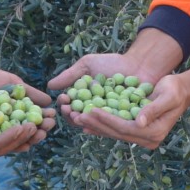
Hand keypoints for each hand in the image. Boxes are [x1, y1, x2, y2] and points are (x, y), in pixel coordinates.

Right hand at [48, 29, 182, 119]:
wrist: (139, 64)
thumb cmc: (113, 63)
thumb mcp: (88, 65)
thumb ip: (70, 75)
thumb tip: (50, 86)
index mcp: (85, 102)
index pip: (71, 109)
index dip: (65, 106)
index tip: (63, 101)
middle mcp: (96, 113)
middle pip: (81, 120)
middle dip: (73, 116)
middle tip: (70, 111)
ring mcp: (110, 119)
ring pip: (96, 124)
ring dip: (87, 121)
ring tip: (82, 115)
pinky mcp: (125, 123)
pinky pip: (113, 126)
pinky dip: (105, 123)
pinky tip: (100, 119)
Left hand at [67, 72, 189, 149]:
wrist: (180, 92)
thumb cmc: (174, 90)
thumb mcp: (167, 97)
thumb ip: (153, 109)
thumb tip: (139, 122)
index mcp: (155, 133)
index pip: (125, 128)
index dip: (107, 120)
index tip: (90, 111)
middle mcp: (148, 139)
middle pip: (117, 133)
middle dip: (97, 124)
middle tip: (78, 116)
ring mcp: (142, 137)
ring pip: (115, 133)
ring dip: (96, 127)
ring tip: (78, 120)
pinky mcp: (137, 131)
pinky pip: (117, 130)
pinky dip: (103, 126)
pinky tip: (88, 124)